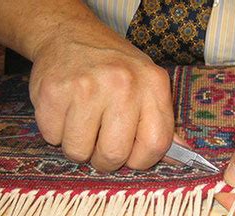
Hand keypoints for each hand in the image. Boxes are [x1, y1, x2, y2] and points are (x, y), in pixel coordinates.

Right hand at [29, 29, 173, 171]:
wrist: (70, 35)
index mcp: (153, 84)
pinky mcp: (53, 91)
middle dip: (104, 159)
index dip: (141, 160)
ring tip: (82, 123)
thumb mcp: (148, 86)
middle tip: (100, 142)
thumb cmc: (114, 69)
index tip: (130, 155)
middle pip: (113, 155)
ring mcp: (86, 86)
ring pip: (78, 152)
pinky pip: (52, 137)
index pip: (156, 145)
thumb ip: (162, 123)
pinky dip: (56, 133)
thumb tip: (182, 155)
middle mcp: (123, 84)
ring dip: (78, 146)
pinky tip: (65, 112)